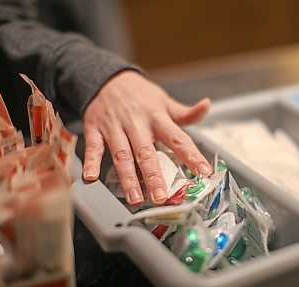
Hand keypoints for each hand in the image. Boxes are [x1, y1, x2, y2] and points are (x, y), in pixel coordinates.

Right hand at [82, 71, 211, 204]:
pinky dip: (91, 161)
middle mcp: (136, 123)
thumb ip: (185, 112)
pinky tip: (92, 177)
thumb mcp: (164, 100)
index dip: (192, 155)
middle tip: (161, 197)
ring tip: (135, 198)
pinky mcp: (95, 128)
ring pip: (122, 155)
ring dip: (128, 178)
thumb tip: (206, 105)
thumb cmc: (139, 95)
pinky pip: (93, 147)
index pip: (178, 138)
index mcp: (157, 117)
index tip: (203, 172)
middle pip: (146, 152)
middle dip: (154, 176)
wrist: (106, 77)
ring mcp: (114, 126)